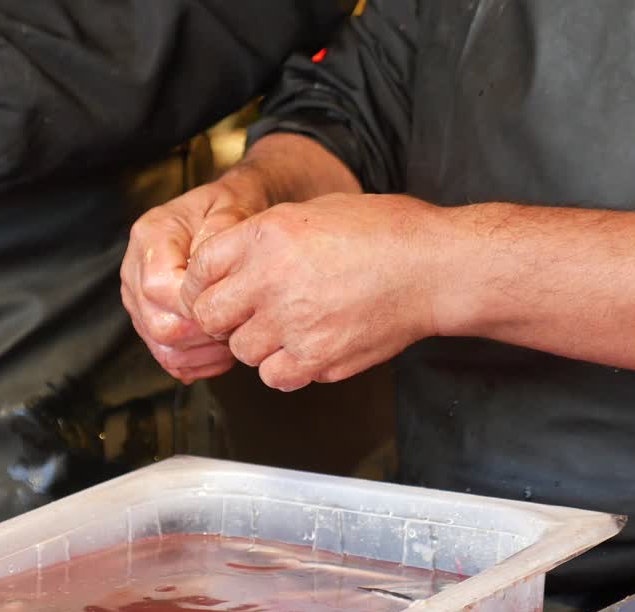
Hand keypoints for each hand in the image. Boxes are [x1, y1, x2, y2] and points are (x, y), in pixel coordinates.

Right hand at [122, 169, 272, 381]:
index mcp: (150, 235)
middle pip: (158, 325)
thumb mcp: (233, 202)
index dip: (197, 306)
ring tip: (233, 339)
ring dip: (203, 353)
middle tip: (238, 327)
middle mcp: (134, 269)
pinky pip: (168, 357)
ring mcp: (138, 299)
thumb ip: (223, 227)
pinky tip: (221, 351)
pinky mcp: (148, 320)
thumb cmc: (230, 206)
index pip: (160, 287)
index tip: (232, 304)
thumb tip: (208, 261)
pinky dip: (198, 363)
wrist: (226, 212)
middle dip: (204, 335)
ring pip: (162, 347)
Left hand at [181, 193, 442, 391]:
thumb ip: (263, 238)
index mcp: (267, 236)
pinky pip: (274, 377)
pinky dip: (283, 369)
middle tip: (243, 315)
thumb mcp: (312, 212)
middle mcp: (273, 280)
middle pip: (209, 316)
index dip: (202, 284)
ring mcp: (294, 323)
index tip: (213, 291)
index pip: (199, 270)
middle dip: (221, 317)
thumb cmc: (384, 233)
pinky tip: (303, 348)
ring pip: (242, 351)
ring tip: (287, 326)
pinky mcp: (318, 359)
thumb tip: (229, 263)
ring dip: (256, 343)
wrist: (435, 268)